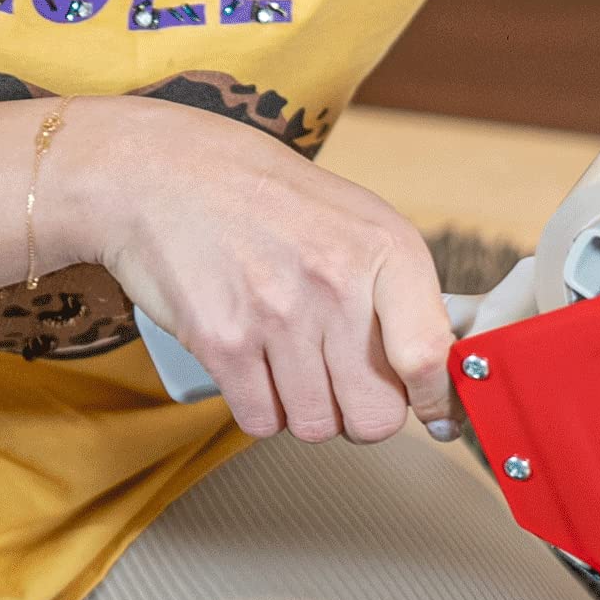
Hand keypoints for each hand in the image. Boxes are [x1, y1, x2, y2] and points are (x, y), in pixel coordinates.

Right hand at [55, 95, 454, 444]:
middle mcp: (337, 283)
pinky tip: (256, 368)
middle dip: (360, 413)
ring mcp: (279, 315)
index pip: (428, 357)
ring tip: (290, 361)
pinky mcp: (223, 341)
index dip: (433, 400)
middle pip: (375, 416)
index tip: (431, 414)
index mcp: (386, 249)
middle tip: (342, 383)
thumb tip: (433, 373)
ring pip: (316, 426)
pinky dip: (260, 408)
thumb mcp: (359, 221)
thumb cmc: (269, 199)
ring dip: (305, 409)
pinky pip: (261, 421)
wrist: (166, 173)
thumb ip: (401, 292)